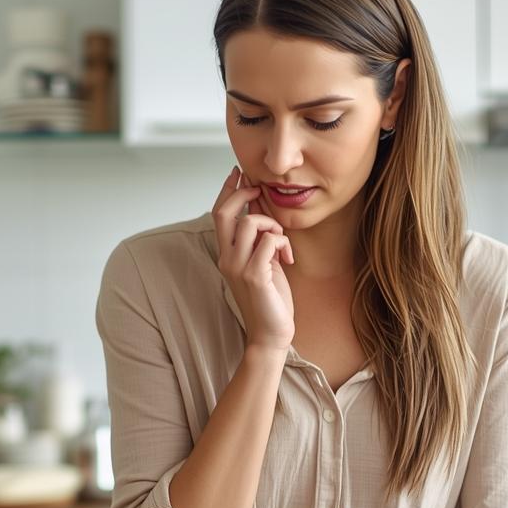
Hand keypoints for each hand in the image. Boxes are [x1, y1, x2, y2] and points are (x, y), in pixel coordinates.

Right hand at [211, 167, 293, 353]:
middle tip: (259, 190)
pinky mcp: (255, 276)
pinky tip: (288, 258)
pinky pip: (269, 241)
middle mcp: (227, 259)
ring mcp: (238, 268)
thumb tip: (262, 214)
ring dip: (272, 224)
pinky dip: (282, 242)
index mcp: (226, 254)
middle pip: (225, 212)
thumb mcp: (263, 263)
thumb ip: (258, 241)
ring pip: (250, 224)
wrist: (271, 334)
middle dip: (243, 194)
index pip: (218, 213)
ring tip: (282, 241)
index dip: (227, 190)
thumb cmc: (270, 299)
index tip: (239, 173)